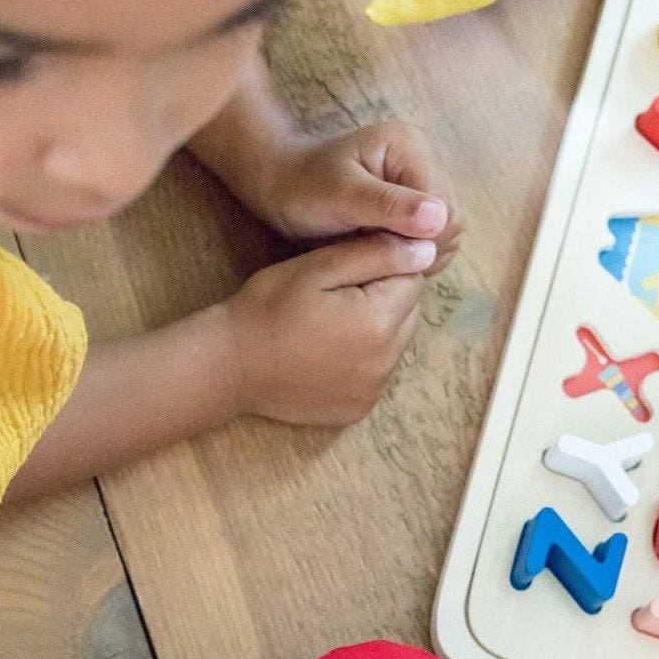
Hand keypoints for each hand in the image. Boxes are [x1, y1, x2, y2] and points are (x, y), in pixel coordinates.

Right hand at [222, 232, 429, 427]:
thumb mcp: (319, 267)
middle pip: (408, 315)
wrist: (230, 366)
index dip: (383, 266)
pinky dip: (363, 361)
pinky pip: (376, 375)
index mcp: (379, 323)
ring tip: (330, 324)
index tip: (347, 268)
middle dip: (384, 299)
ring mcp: (373, 391)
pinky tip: (328, 353)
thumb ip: (377, 254)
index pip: (412, 280)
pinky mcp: (358, 409)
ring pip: (395, 346)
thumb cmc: (268, 308)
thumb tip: (427, 250)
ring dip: (376, 330)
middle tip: (336, 295)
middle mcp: (385, 363)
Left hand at [256, 122, 461, 274]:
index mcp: (410, 148)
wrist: (280, 185)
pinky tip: (379, 253)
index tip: (380, 253)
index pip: (447, 210)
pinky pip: (431, 240)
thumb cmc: (302, 187)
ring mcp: (421, 184)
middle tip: (374, 255)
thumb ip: (388, 207)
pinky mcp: (414, 204)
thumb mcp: (340, 197)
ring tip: (374, 252)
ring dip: (415, 254)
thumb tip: (439, 220)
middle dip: (419, 248)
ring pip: (445, 236)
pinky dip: (410, 255)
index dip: (422, 242)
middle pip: (452, 223)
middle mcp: (424, 161)